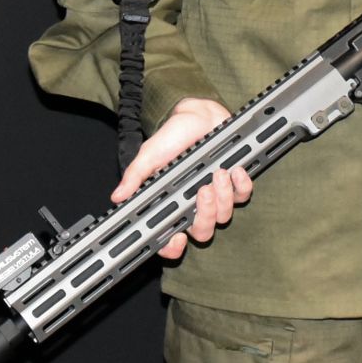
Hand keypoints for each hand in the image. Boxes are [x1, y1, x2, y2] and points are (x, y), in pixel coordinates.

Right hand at [110, 97, 252, 259]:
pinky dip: (242, 185)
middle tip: (203, 191)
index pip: (171, 238)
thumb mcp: (149, 155)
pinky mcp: (235, 183)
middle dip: (205, 215)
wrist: (196, 115)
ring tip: (218, 173)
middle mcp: (194, 206)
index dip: (174, 247)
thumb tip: (118, 197)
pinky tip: (235, 170)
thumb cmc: (172, 137)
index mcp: (172, 205)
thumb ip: (135, 176)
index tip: (178, 238)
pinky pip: (243, 195)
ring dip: (223, 196)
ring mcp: (217, 196)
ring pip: (224, 215)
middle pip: (203, 232)